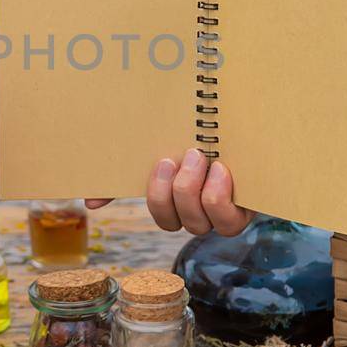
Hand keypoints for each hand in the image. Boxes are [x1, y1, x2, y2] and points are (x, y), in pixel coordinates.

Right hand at [86, 148, 252, 235]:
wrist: (257, 121)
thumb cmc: (210, 133)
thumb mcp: (170, 142)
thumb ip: (131, 170)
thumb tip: (89, 202)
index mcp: (181, 196)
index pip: (160, 214)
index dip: (153, 197)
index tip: (160, 161)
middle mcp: (201, 210)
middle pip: (172, 223)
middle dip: (169, 192)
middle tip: (178, 157)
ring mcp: (225, 213)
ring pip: (198, 225)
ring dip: (192, 193)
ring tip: (201, 158)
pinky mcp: (248, 211)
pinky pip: (226, 222)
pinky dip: (218, 197)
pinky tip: (221, 171)